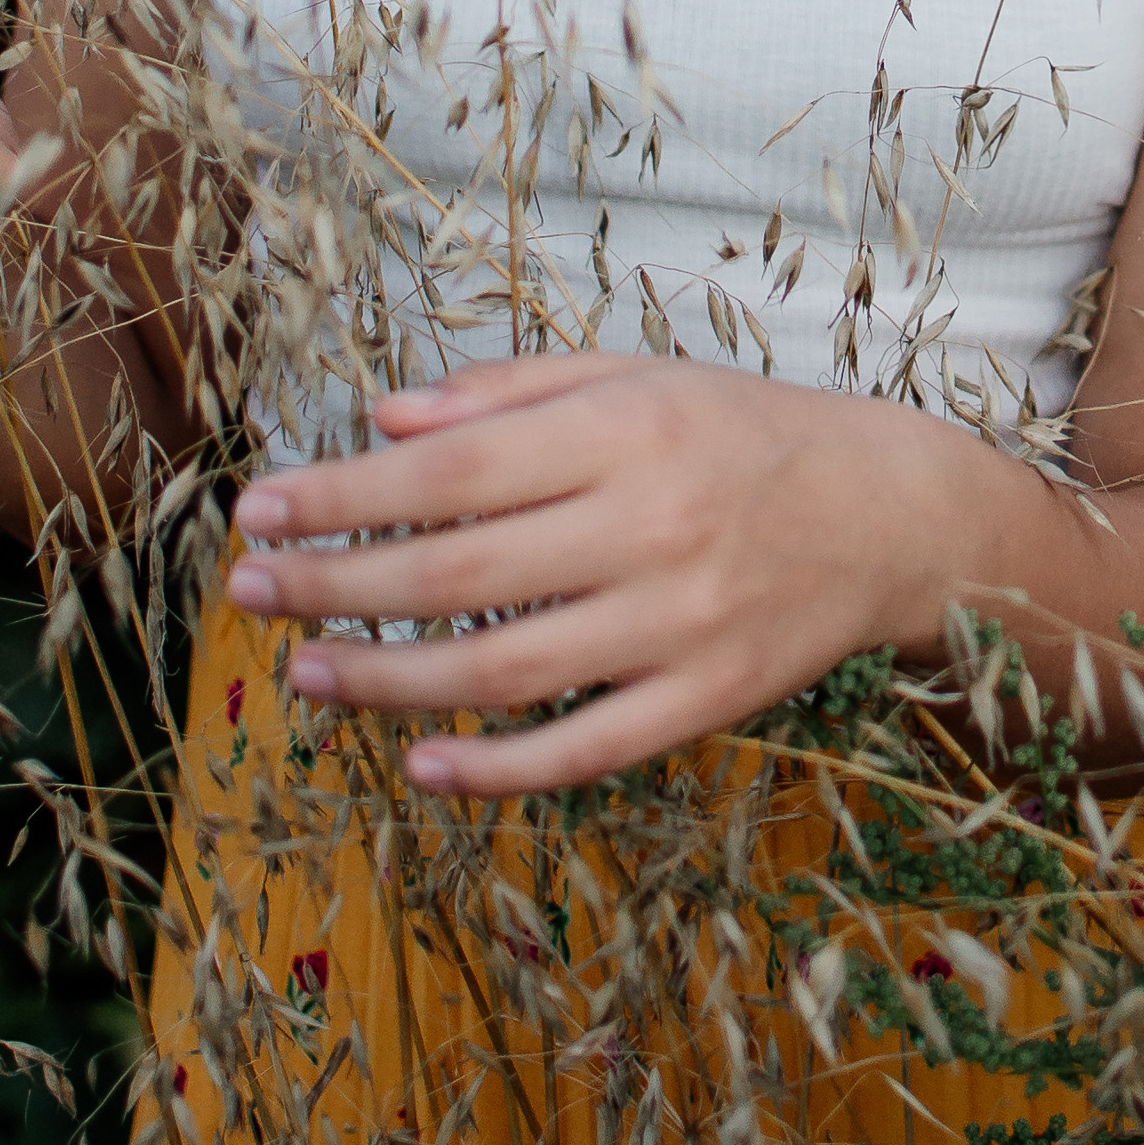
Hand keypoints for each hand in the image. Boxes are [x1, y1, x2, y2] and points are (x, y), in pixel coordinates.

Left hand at [227, 349, 963, 792]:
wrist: (894, 514)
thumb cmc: (745, 432)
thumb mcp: (637, 376)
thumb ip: (510, 392)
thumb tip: (385, 419)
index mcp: (625, 430)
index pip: (450, 468)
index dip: (343, 494)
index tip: (256, 507)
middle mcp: (648, 524)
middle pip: (458, 571)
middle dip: (335, 585)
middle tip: (249, 591)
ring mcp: (680, 622)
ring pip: (504, 670)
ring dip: (387, 680)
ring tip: (305, 674)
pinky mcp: (710, 699)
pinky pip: (588, 748)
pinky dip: (499, 768)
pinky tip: (422, 763)